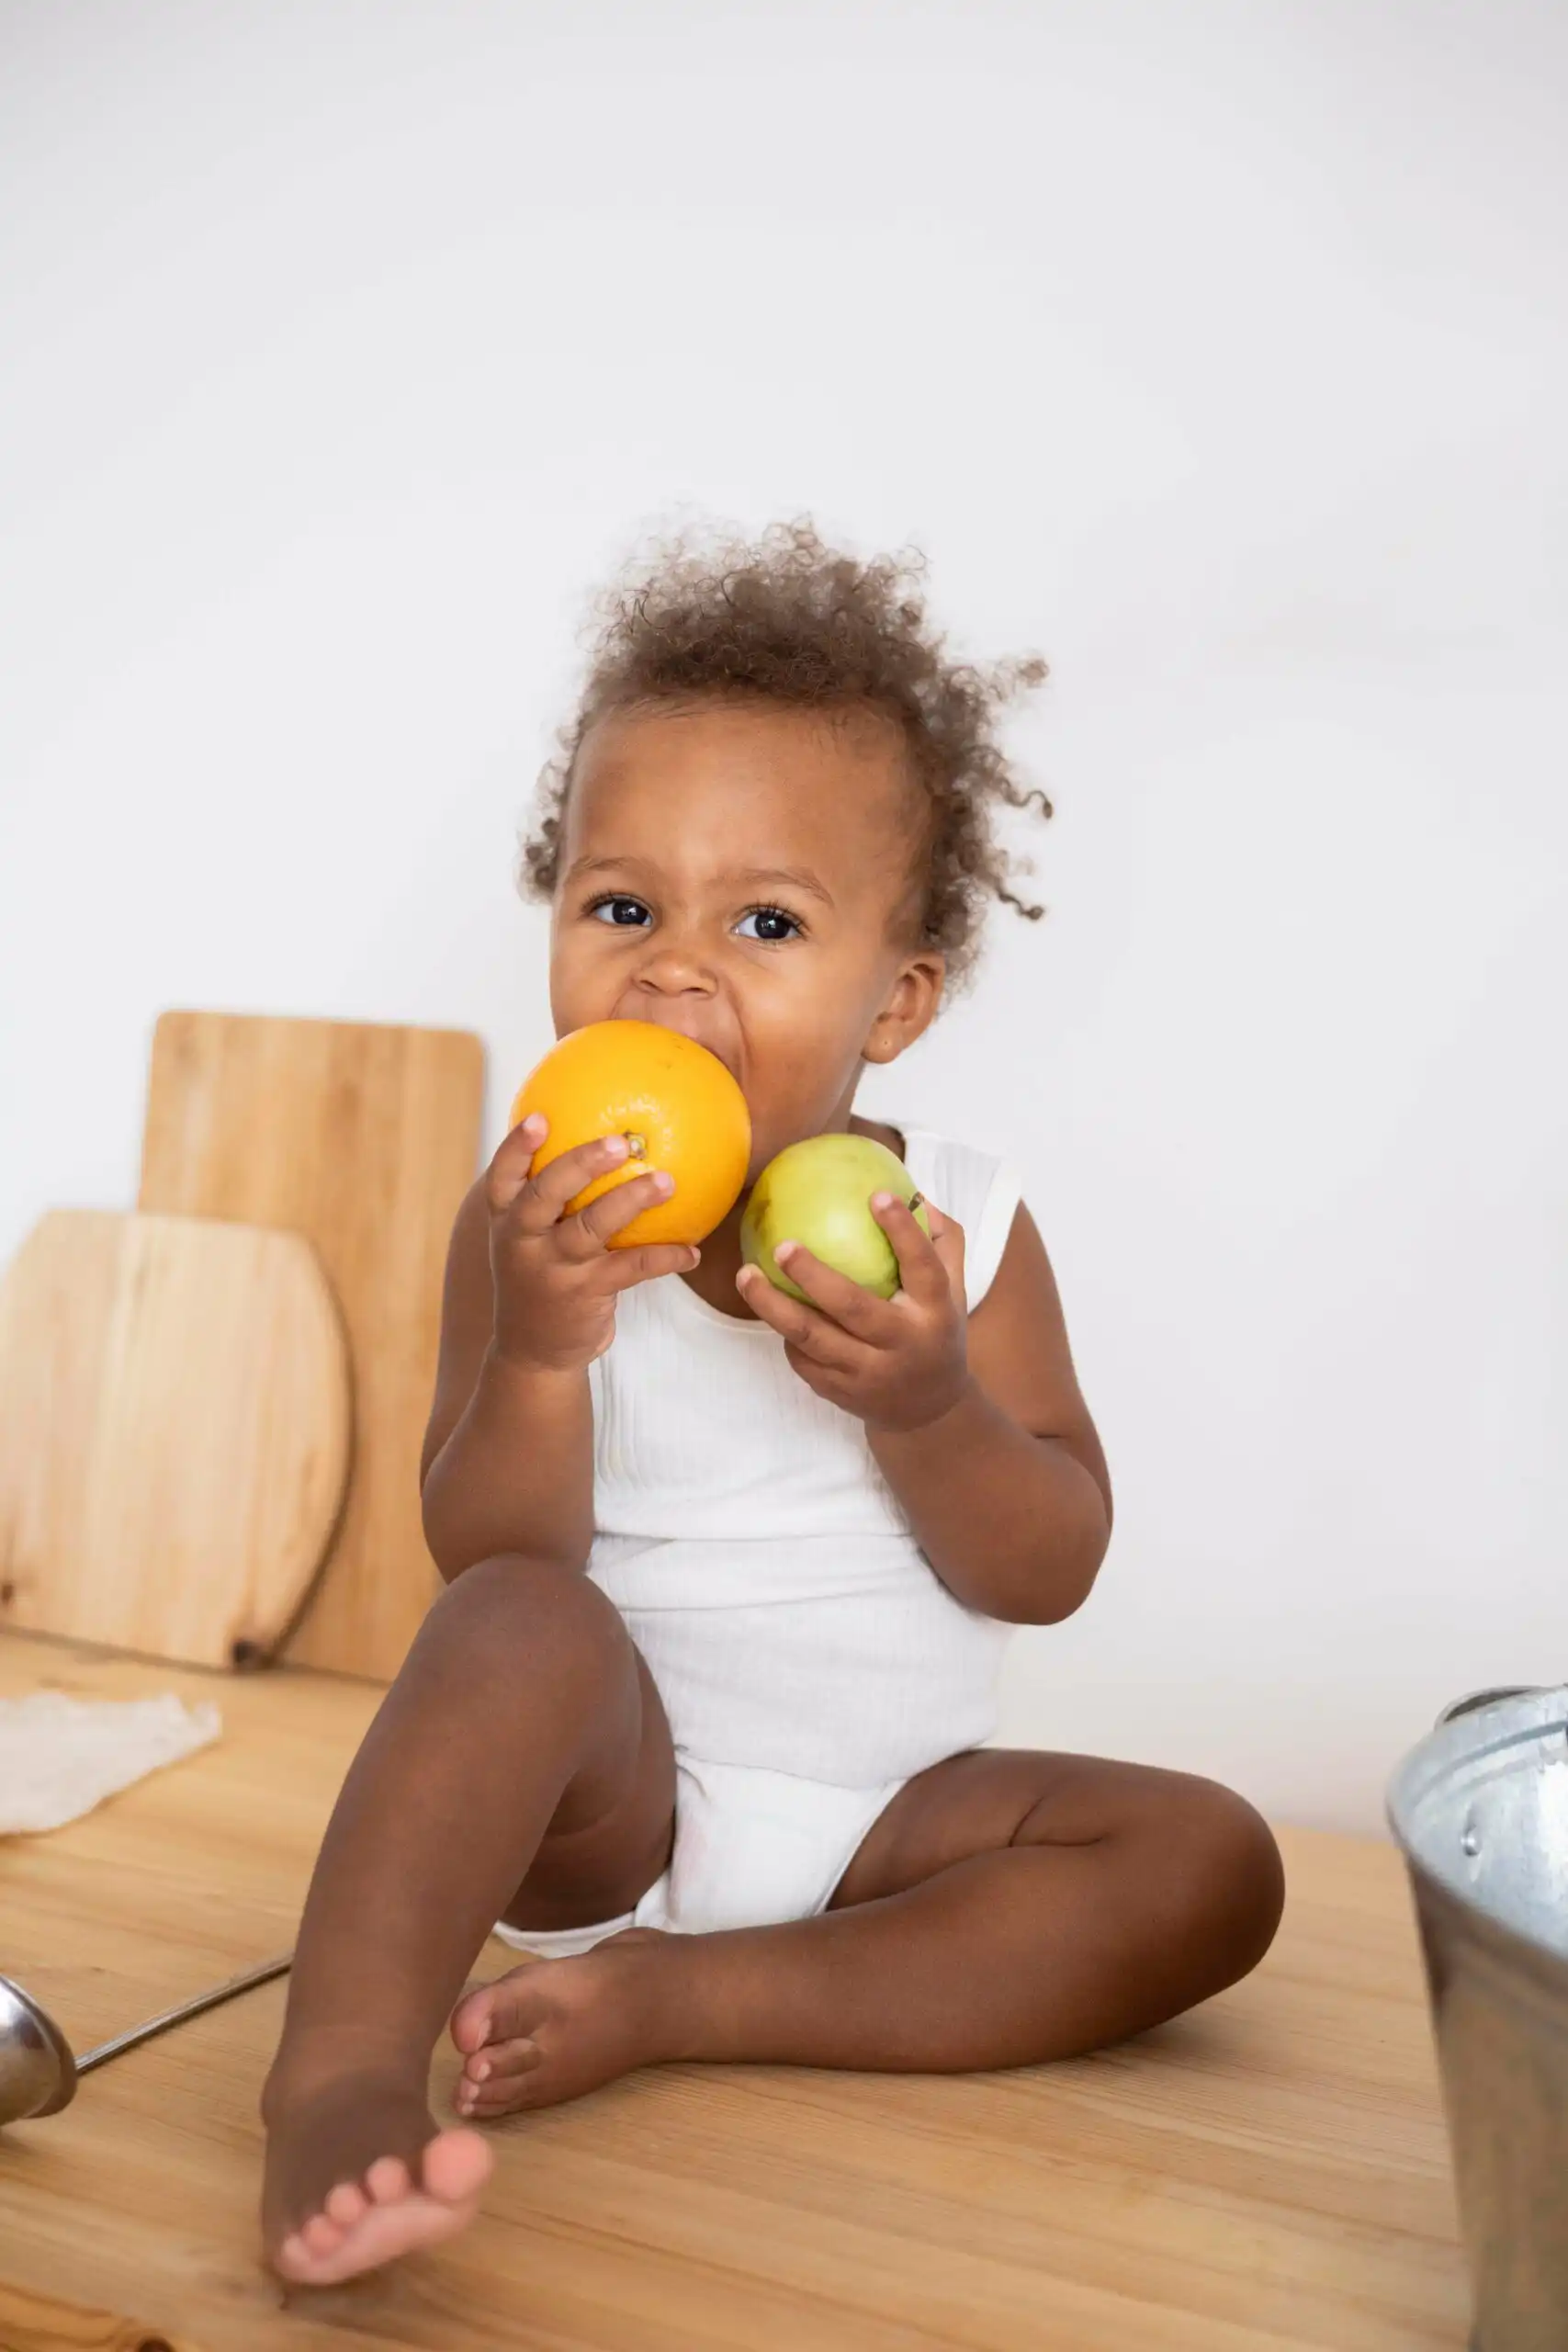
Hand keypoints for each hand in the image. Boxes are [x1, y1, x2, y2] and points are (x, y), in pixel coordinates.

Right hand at [486, 1114, 697, 1373]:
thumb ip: (546, 1202)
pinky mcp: (584, 1294)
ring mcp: (552, 1269)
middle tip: (620, 1142)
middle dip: (580, 1164)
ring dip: (631, 1200)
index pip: (502, 1177)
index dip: (516, 1147)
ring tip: (667, 1182)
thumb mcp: (525, 1241)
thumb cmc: (538, 1278)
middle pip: (545, 1194)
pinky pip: (630, 1268)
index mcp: (505, 1221)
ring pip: (591, 1227)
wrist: (532, 1351)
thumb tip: (597, 1144)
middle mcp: (522, 1241)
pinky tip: (691, 1251)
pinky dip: (664, 1257)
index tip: (538, 1118)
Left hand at [735, 1192, 969, 1430]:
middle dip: (813, 1276)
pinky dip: (784, 1332)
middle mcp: (902, 1344)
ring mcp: (869, 1373)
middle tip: (783, 1244)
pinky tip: (766, 1305)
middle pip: (852, 1307)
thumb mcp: (954, 1289)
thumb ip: (942, 1241)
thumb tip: (914, 1193)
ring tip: (746, 1274)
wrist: (928, 1409)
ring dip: (773, 1306)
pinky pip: (803, 1358)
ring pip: (813, 1338)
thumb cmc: (936, 1330)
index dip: (903, 1231)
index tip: (877, 1196)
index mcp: (935, 1311)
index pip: (922, 1267)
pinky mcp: (841, 1393)